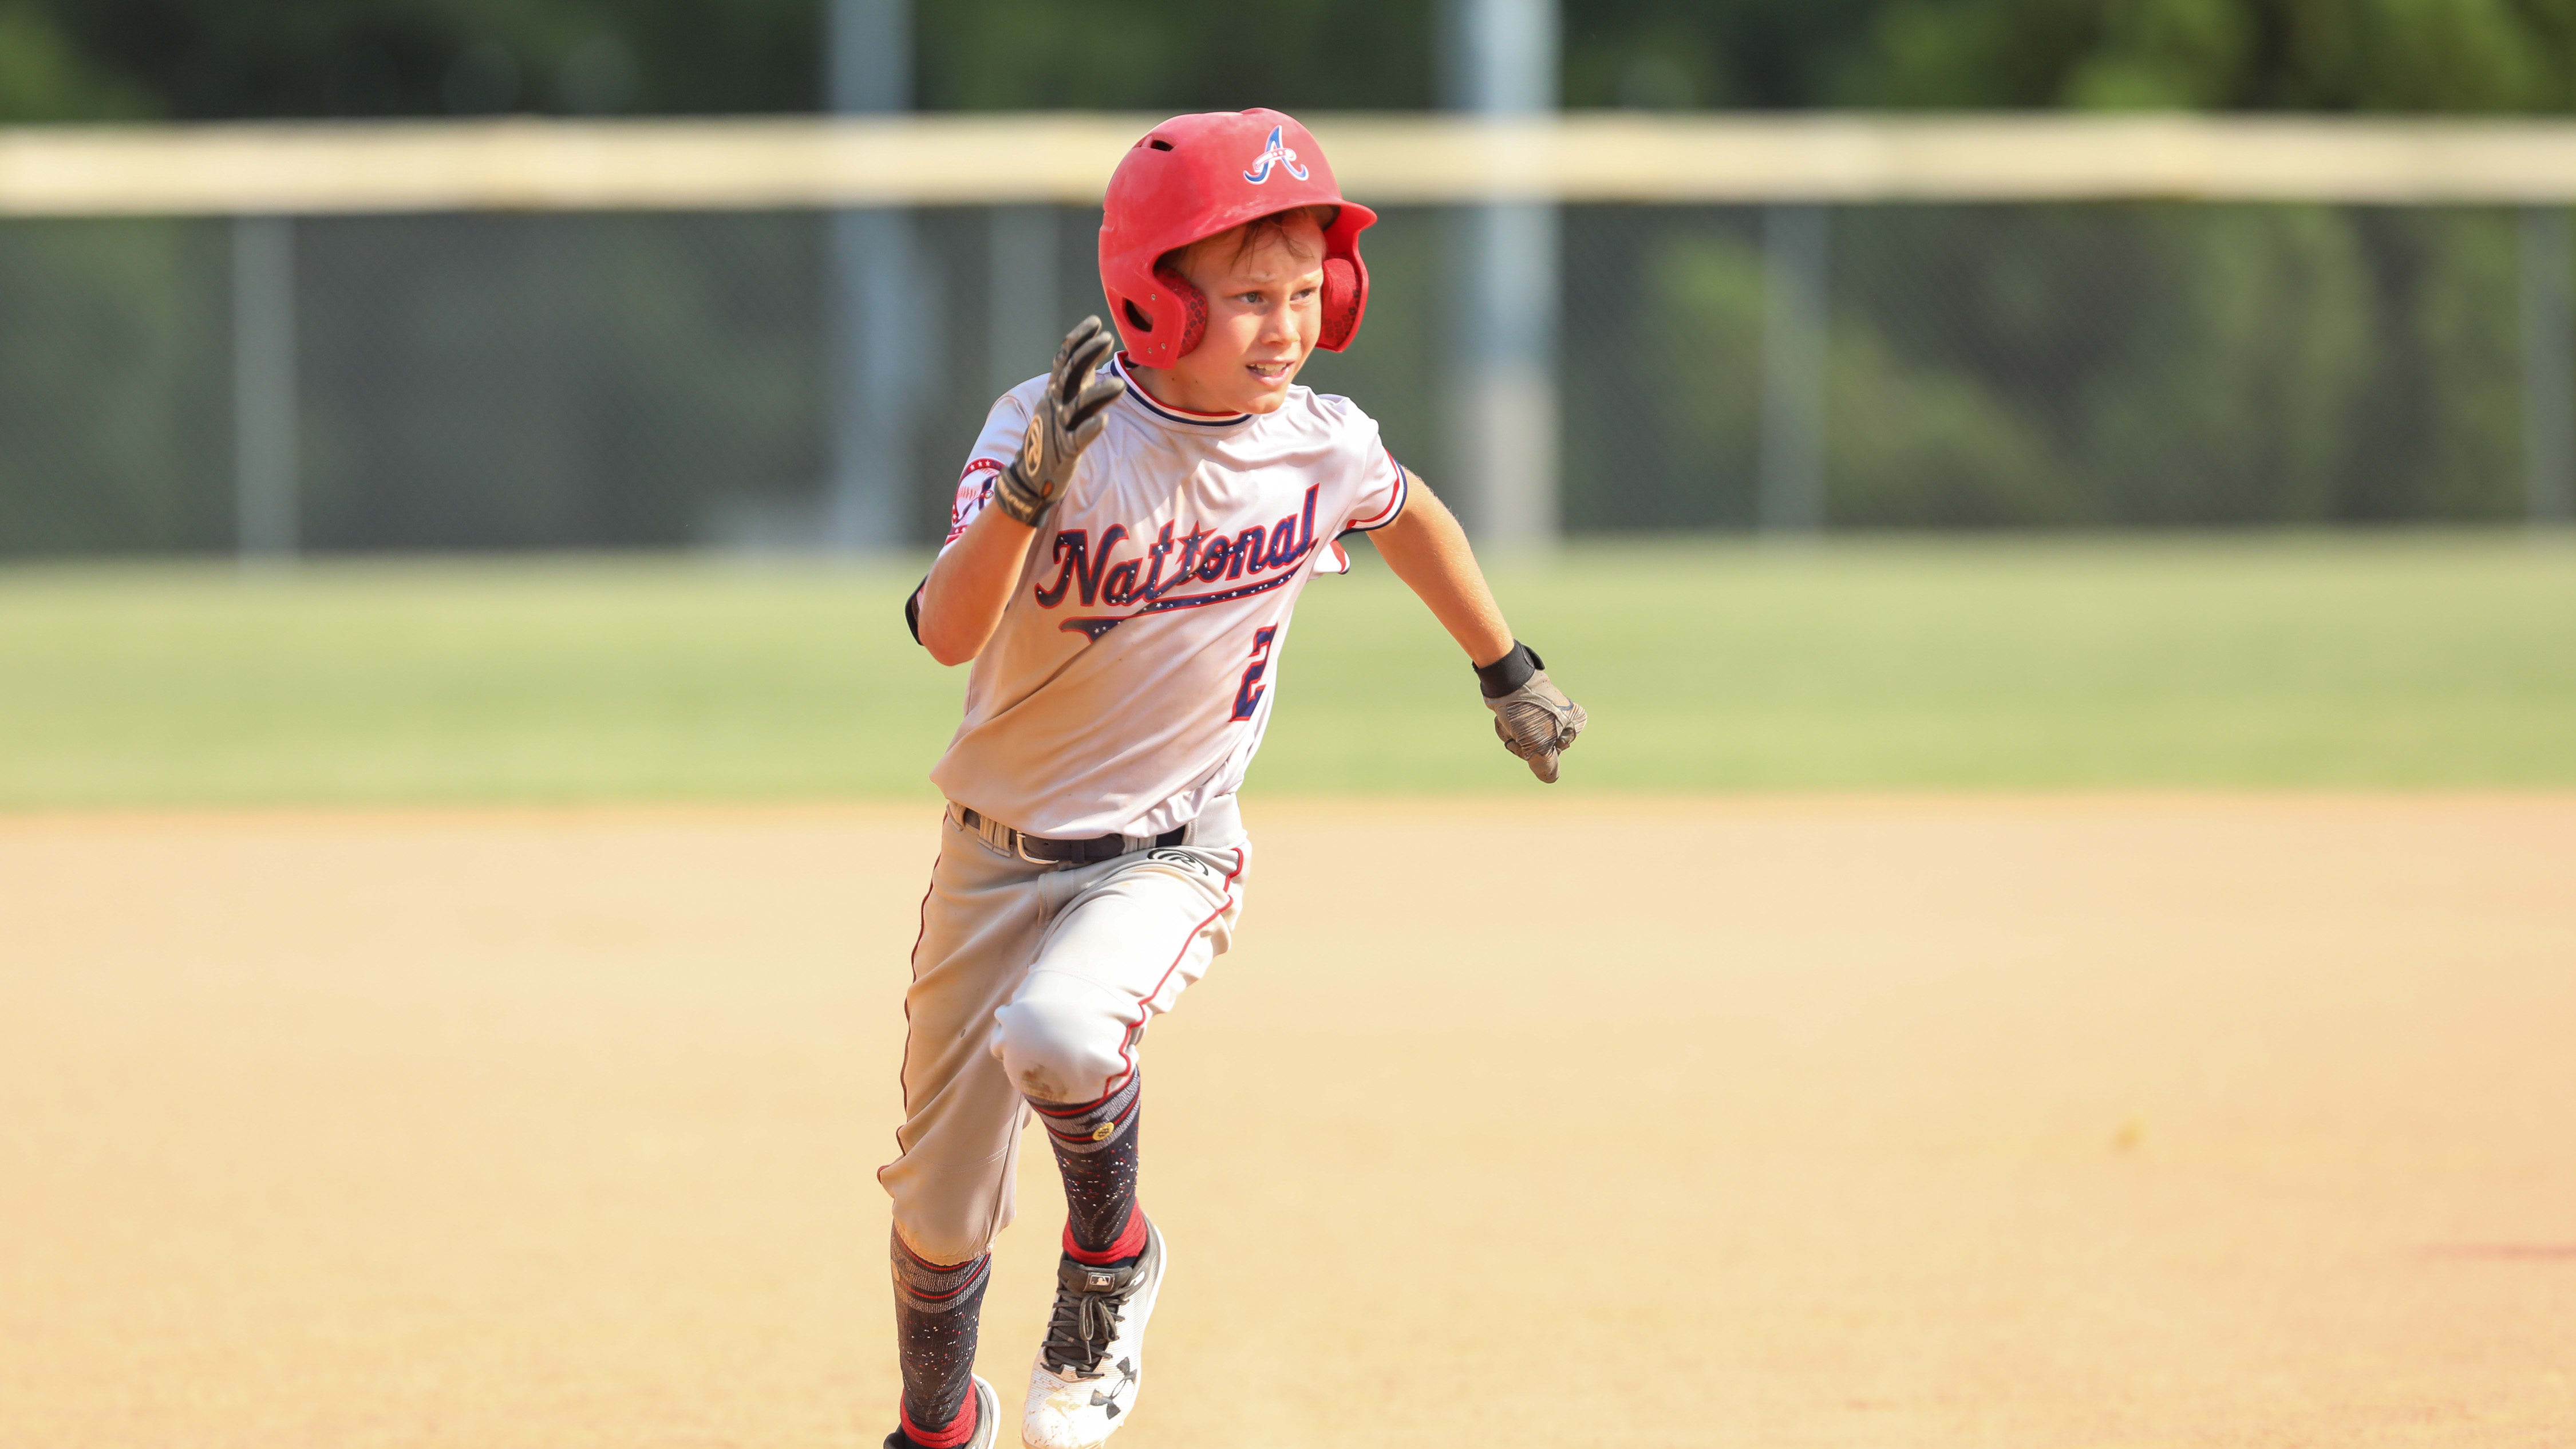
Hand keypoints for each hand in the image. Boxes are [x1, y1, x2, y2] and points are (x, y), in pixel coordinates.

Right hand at [994, 317, 1123, 525]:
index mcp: (1055, 391)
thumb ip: (1076, 380)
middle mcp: (1055, 404)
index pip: (1064, 358)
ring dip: (1098, 394)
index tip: (1096, 322)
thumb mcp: (1061, 403)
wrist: (1031, 474)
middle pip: (1070, 373)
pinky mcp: (1065, 450)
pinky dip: (1089, 428)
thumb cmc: (1052, 435)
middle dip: (1087, 354)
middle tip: (1108, 338)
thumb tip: (1091, 352)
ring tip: (1120, 385)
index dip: (1079, 339)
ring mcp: (1059, 426)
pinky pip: (1078, 437)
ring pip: (1078, 405)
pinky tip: (1103, 421)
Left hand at [1485, 664, 1585, 783]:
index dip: (1536, 752)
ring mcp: (1544, 714)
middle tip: (1517, 728)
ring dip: (1511, 735)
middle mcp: (1563, 719)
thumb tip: (1551, 778)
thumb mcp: (1538, 744)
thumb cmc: (1526, 711)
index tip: (1532, 737)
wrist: (1505, 679)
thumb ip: (1545, 766)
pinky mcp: (1528, 710)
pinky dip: (1506, 727)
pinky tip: (1503, 717)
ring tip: (1509, 720)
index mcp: (1575, 724)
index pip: (1552, 757)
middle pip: (1538, 749)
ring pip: (1525, 740)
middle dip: (1521, 744)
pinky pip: (1517, 729)